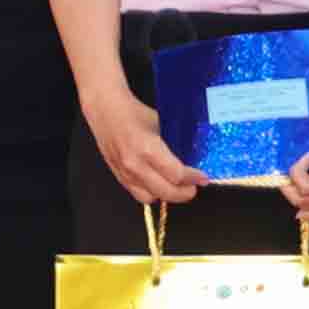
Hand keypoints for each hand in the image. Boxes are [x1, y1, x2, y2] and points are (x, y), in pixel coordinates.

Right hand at [82, 86, 202, 210]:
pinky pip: (138, 194)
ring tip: (175, 185)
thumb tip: (193, 157)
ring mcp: (125, 173)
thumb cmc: (134, 113)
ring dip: (167, 195)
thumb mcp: (161, 124)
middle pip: (167, 192)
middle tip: (194, 186)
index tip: (203, 178)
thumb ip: (176, 144)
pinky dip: (151, 192)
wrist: (105, 110)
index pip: (177, 174)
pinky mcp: (118, 176)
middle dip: (185, 193)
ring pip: (152, 198)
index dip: (194, 178)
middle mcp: (135, 165)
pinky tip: (158, 183)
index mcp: (148, 148)